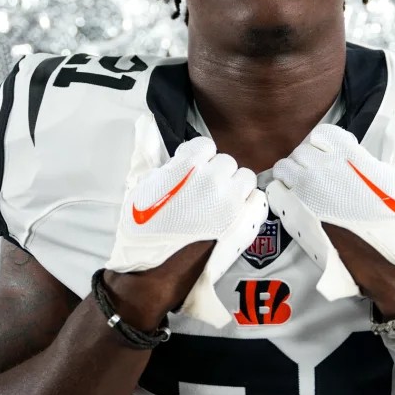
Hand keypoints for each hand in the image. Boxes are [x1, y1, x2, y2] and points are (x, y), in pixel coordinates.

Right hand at [105, 116, 267, 327]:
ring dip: (233, 187)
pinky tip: (231, 213)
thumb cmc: (141, 230)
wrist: (152, 272)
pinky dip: (248, 204)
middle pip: (226, 161)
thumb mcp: (137, 184)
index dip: (197, 159)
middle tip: (200, 192)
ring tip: (216, 204)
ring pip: (244, 178)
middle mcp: (212, 181)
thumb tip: (146, 122)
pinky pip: (257, 200)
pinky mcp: (242, 224)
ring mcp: (230, 203)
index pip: (205, 145)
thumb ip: (145, 149)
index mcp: (186, 167)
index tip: (190, 173)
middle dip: (214, 173)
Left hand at [266, 113, 394, 311]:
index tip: (333, 158)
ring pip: (284, 168)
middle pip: (301, 151)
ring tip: (307, 191)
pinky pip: (275, 192)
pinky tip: (297, 205)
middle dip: (310, 162)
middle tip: (321, 179)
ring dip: (293, 176)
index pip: (321, 135)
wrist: (388, 261)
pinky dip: (282, 195)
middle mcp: (324, 169)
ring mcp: (306, 192)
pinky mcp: (294, 215)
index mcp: (349, 155)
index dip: (326, 146)